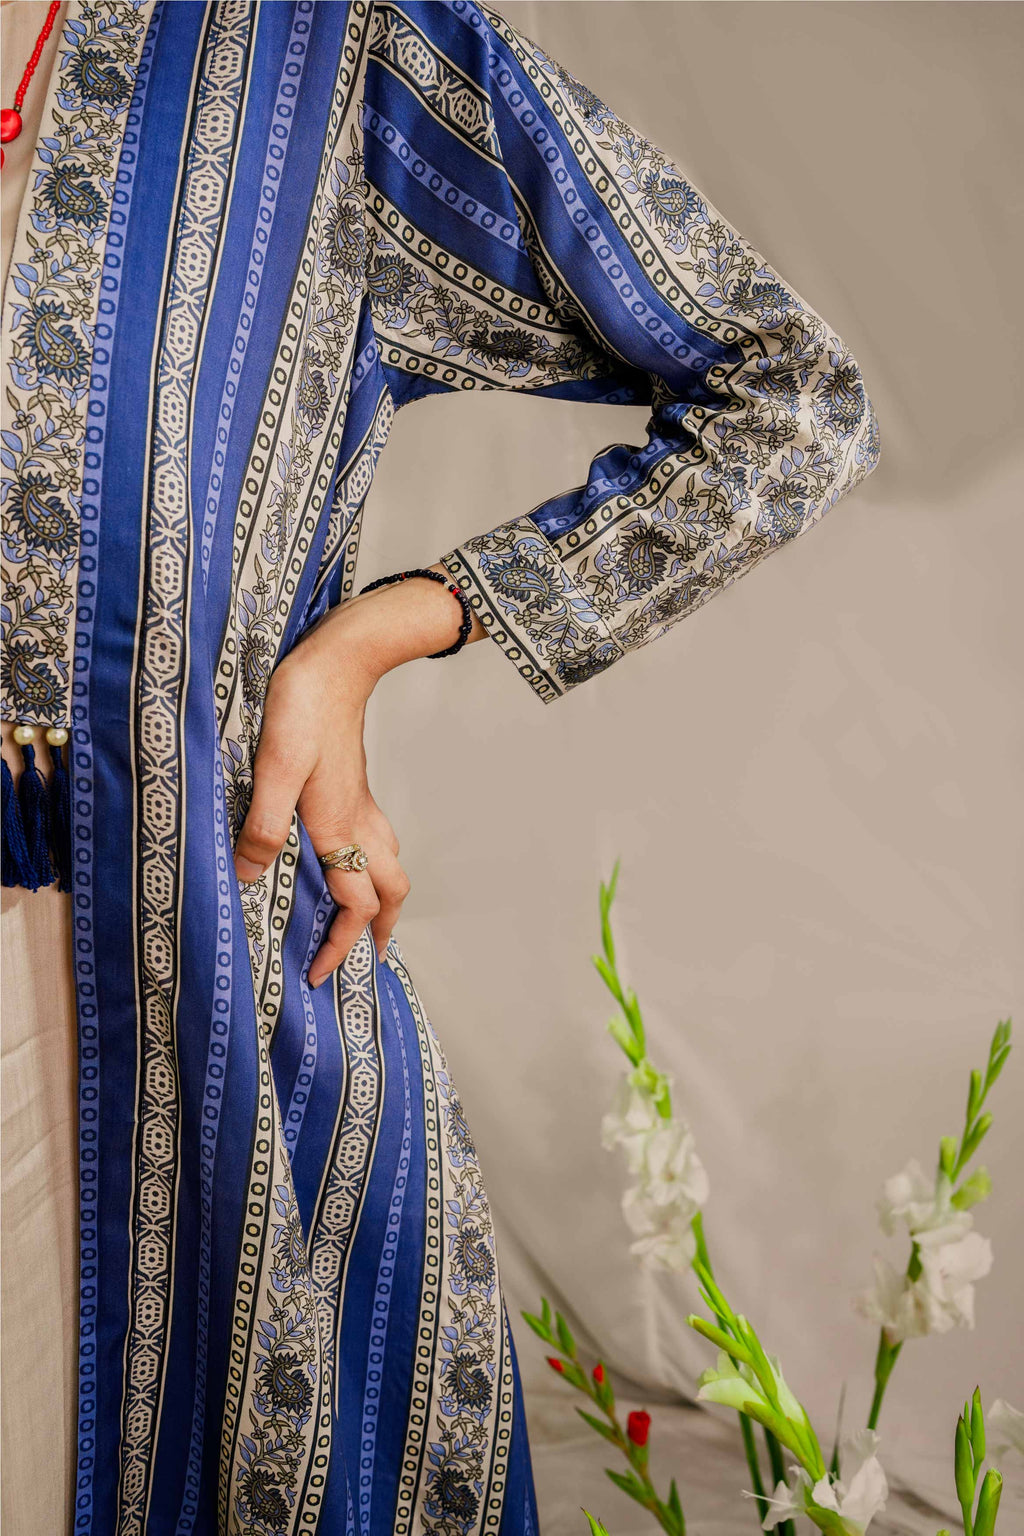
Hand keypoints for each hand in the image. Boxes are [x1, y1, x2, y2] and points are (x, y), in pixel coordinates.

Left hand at [232, 565, 483, 987]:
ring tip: (365, 922)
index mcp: (339, 828)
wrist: (339, 661)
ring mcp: (362, 804)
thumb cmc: (304, 708)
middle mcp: (359, 823)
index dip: (338, 947)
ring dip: (381, 901)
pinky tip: (347, 862)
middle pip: (390, 891)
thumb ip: (264, 824)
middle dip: (380, 931)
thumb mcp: (274, 767)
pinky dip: (372, 869)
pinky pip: (376, 843)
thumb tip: (248, 875)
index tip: (319, 977)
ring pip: (389, 866)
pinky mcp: (355, 787)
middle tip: (365, 960)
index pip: (353, 905)